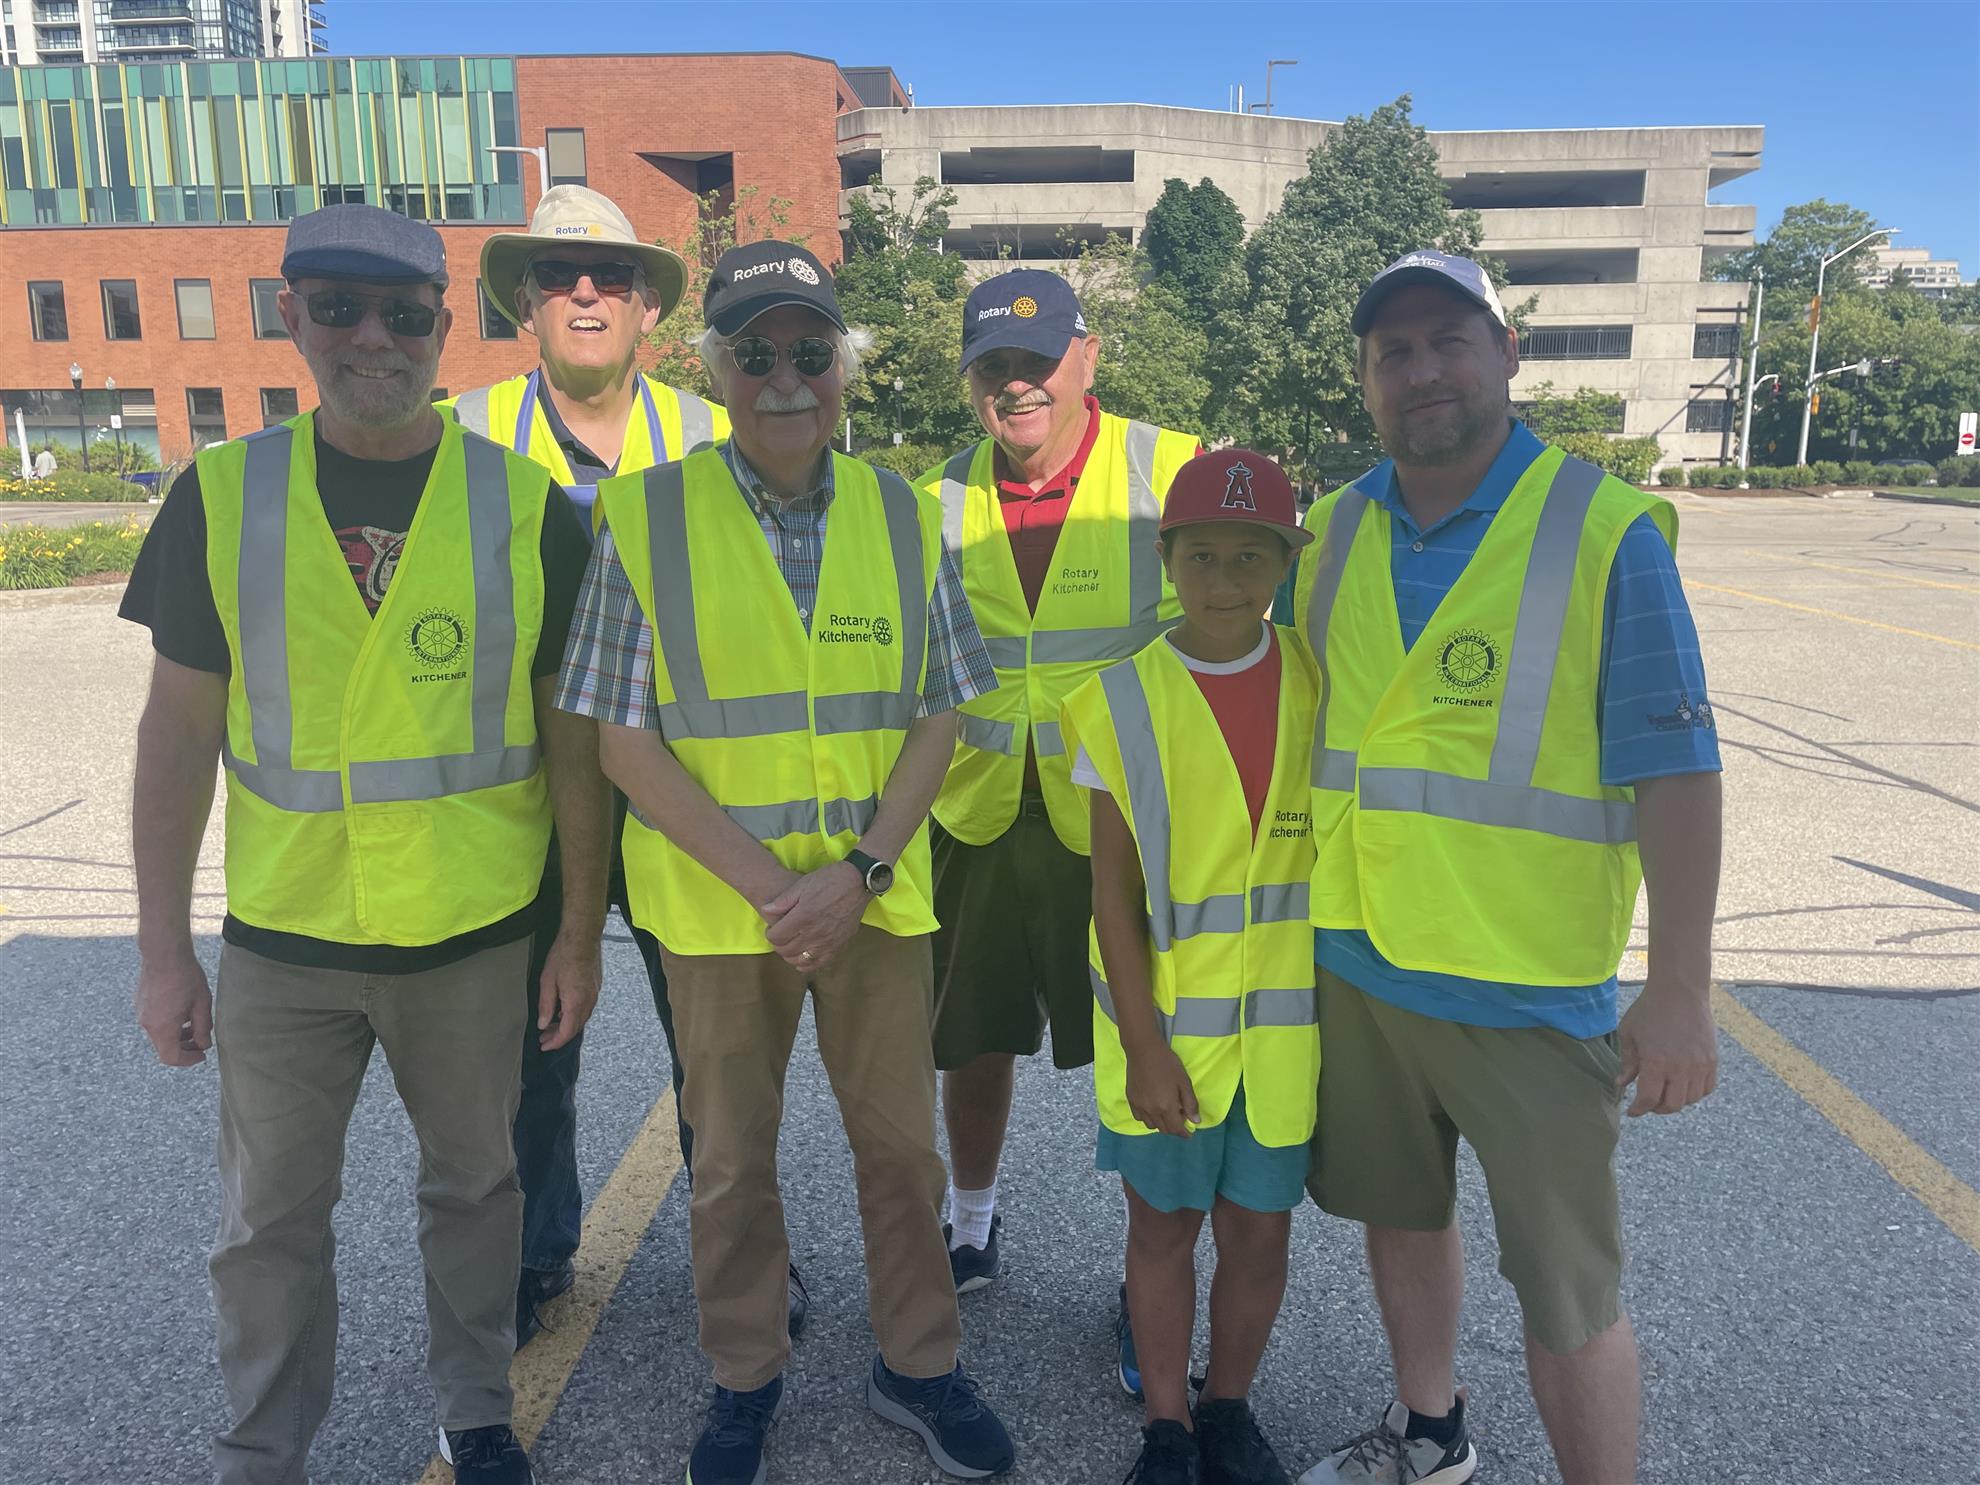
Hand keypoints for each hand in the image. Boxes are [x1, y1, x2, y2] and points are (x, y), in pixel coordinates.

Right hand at [137, 945, 211, 1066]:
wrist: (164, 953)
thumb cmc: (185, 977)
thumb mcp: (202, 1004)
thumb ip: (202, 1028)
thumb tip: (203, 1044)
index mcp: (162, 1028)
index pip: (171, 1057)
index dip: (188, 1060)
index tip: (201, 1056)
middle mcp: (147, 1024)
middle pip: (164, 1047)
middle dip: (184, 1048)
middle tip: (201, 1042)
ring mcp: (141, 1013)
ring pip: (160, 1034)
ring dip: (177, 1035)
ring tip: (195, 1026)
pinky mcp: (141, 1004)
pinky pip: (155, 1022)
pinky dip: (169, 1024)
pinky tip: (183, 1012)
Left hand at [537, 928, 602, 1051]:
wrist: (582, 937)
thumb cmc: (563, 955)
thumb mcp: (547, 982)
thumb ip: (546, 1006)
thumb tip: (543, 1024)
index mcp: (576, 1003)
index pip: (567, 1032)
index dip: (555, 1042)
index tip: (544, 1046)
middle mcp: (589, 1002)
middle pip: (576, 1028)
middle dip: (559, 1036)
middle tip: (544, 1038)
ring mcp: (594, 994)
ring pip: (581, 1018)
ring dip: (567, 1025)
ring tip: (551, 1025)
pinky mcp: (596, 987)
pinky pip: (585, 1008)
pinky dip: (573, 1015)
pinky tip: (563, 1011)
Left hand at [762, 862, 866, 972]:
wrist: (858, 882)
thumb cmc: (829, 880)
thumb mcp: (802, 884)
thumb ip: (783, 900)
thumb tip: (765, 910)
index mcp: (802, 917)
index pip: (776, 937)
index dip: (770, 933)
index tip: (772, 928)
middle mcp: (814, 934)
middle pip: (786, 951)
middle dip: (778, 944)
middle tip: (780, 935)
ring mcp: (827, 942)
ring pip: (800, 960)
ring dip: (791, 955)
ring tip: (791, 945)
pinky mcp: (839, 946)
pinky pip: (819, 963)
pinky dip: (808, 964)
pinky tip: (804, 957)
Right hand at [1124, 1038, 1198, 1136]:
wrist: (1143, 1051)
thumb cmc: (1167, 1064)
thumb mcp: (1184, 1082)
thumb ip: (1190, 1103)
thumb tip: (1196, 1121)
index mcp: (1166, 1107)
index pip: (1176, 1129)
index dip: (1184, 1133)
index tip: (1189, 1133)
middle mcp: (1151, 1111)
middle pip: (1164, 1129)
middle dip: (1174, 1128)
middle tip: (1180, 1117)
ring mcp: (1139, 1106)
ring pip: (1151, 1125)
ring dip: (1161, 1124)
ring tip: (1166, 1113)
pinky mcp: (1131, 1100)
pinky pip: (1139, 1117)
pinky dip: (1148, 1118)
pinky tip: (1152, 1108)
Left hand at [1617, 977, 1718, 1116]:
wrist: (1680, 990)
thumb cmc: (1649, 1009)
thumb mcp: (1629, 1033)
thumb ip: (1627, 1062)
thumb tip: (1622, 1083)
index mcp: (1656, 1062)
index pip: (1648, 1099)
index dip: (1638, 1109)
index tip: (1632, 1111)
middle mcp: (1680, 1067)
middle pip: (1671, 1105)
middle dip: (1656, 1108)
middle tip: (1648, 1102)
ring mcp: (1699, 1064)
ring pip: (1691, 1099)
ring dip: (1676, 1101)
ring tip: (1665, 1092)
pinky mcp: (1712, 1059)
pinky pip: (1707, 1088)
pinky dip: (1695, 1093)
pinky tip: (1683, 1085)